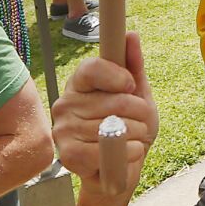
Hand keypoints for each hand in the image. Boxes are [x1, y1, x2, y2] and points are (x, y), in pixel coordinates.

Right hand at [53, 31, 158, 192]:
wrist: (119, 171)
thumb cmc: (128, 128)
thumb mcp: (137, 95)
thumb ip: (133, 66)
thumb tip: (131, 34)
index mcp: (79, 84)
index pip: (92, 68)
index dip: (117, 76)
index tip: (131, 86)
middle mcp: (65, 103)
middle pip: (115, 101)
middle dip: (140, 114)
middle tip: (140, 123)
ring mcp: (63, 129)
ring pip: (117, 127)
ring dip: (138, 135)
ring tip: (132, 139)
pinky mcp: (68, 155)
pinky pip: (111, 149)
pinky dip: (130, 153)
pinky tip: (125, 154)